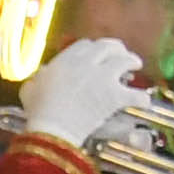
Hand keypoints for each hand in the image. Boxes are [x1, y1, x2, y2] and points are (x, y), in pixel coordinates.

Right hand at [19, 33, 139, 149]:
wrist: (52, 128)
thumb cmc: (38, 111)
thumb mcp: (30, 88)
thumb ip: (37, 78)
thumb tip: (41, 75)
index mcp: (67, 59)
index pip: (86, 45)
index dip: (94, 49)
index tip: (97, 55)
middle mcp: (87, 63)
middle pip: (109, 47)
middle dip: (117, 49)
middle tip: (121, 55)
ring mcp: (103, 78)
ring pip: (126, 61)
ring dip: (133, 61)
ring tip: (136, 66)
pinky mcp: (114, 96)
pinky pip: (135, 94)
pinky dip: (141, 98)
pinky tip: (143, 102)